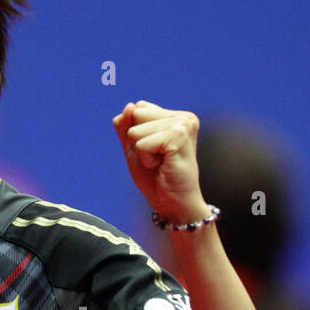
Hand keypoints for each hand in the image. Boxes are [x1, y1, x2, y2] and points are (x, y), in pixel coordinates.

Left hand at [112, 100, 205, 223]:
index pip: (137, 109)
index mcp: (175, 116)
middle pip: (136, 114)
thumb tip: (130, 105)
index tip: (154, 153)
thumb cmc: (155, 179)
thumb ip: (126, 126)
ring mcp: (183, 124)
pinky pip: (141, 143)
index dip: (135, 136)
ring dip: (142, 152)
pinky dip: (145, 159)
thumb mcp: (133, 148)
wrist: (173, 204)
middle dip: (137, 141)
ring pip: (136, 130)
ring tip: (160, 164)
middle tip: (157, 159)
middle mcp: (183, 117)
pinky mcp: (179, 136)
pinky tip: (162, 166)